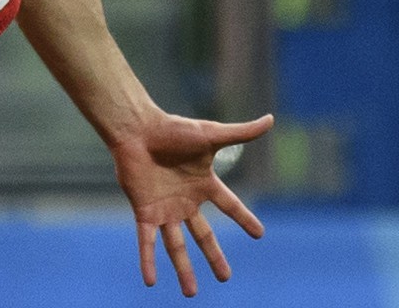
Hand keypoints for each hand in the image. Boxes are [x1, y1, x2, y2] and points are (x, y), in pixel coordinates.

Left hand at [111, 112, 273, 295]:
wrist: (136, 129)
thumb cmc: (172, 129)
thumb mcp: (211, 134)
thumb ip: (241, 132)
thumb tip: (271, 119)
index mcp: (203, 184)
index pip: (230, 206)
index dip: (244, 218)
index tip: (259, 234)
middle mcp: (185, 201)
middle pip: (203, 235)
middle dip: (214, 257)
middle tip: (225, 278)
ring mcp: (164, 208)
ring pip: (176, 246)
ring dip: (183, 269)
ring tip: (191, 294)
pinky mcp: (144, 210)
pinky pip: (146, 240)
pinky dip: (148, 260)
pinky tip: (150, 281)